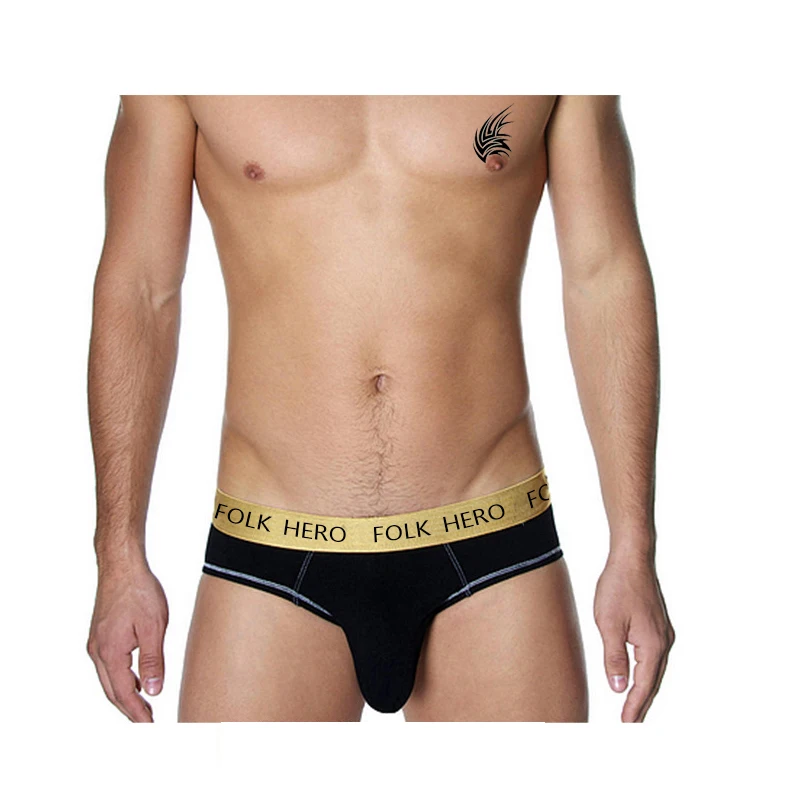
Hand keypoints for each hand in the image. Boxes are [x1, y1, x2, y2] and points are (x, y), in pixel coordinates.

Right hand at [86, 555, 168, 721]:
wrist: (121, 565)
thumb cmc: (139, 591)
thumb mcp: (153, 627)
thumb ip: (152, 661)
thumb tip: (153, 691)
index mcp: (110, 652)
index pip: (123, 693)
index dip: (137, 712)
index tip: (150, 726)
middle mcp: (98, 650)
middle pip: (112, 690)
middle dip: (129, 709)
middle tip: (147, 722)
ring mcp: (96, 642)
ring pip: (109, 678)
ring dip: (125, 694)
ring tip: (144, 705)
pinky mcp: (100, 633)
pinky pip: (109, 664)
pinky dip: (121, 677)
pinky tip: (136, 678)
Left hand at [593, 551, 673, 721]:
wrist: (632, 558)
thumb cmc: (618, 587)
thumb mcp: (608, 624)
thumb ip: (614, 657)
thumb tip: (617, 687)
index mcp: (652, 645)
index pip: (643, 685)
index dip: (634, 706)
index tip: (626, 724)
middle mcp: (663, 642)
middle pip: (653, 680)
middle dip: (641, 702)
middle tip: (630, 722)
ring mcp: (663, 633)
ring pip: (654, 668)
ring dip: (645, 687)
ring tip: (633, 705)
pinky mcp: (658, 625)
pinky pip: (653, 656)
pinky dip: (646, 670)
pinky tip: (638, 675)